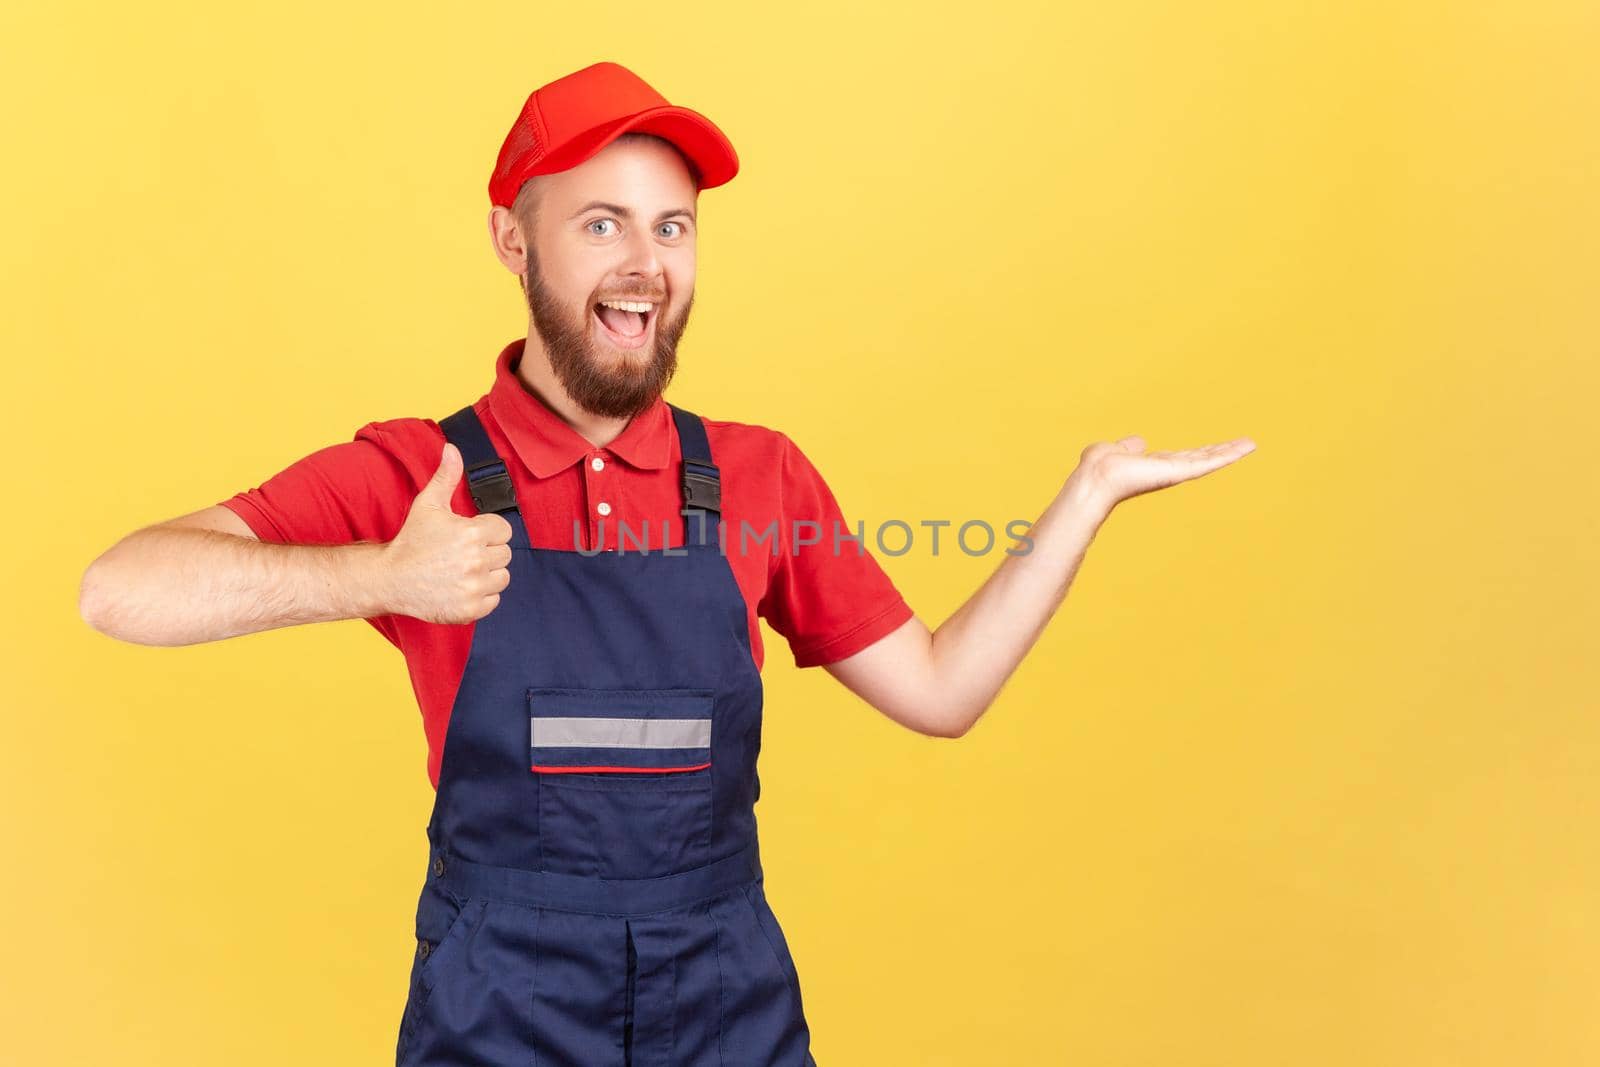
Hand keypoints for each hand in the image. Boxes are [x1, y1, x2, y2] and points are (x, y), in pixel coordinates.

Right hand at [381, 441, 514, 623]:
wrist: (390, 578)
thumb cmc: (411, 541)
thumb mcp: (428, 504)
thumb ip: (446, 476)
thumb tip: (452, 449)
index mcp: (472, 533)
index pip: (503, 530)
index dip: (487, 532)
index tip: (469, 536)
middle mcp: (476, 561)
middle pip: (505, 554)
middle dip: (487, 552)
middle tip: (462, 554)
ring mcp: (474, 587)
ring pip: (502, 578)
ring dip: (488, 575)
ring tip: (462, 570)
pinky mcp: (470, 609)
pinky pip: (494, 600)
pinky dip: (482, 596)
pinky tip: (461, 587)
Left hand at [1068, 434, 1256, 512]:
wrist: (1096, 477)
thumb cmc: (1099, 466)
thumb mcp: (1117, 450)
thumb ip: (1130, 447)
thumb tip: (1138, 442)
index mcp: (1155, 465)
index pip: (1184, 457)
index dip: (1201, 451)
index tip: (1217, 446)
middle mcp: (1168, 471)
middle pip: (1202, 458)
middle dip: (1223, 451)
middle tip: (1246, 444)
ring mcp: (1176, 472)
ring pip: (1209, 460)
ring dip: (1231, 452)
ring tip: (1252, 444)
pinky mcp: (1180, 472)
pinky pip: (1209, 462)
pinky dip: (1228, 455)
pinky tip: (1245, 448)